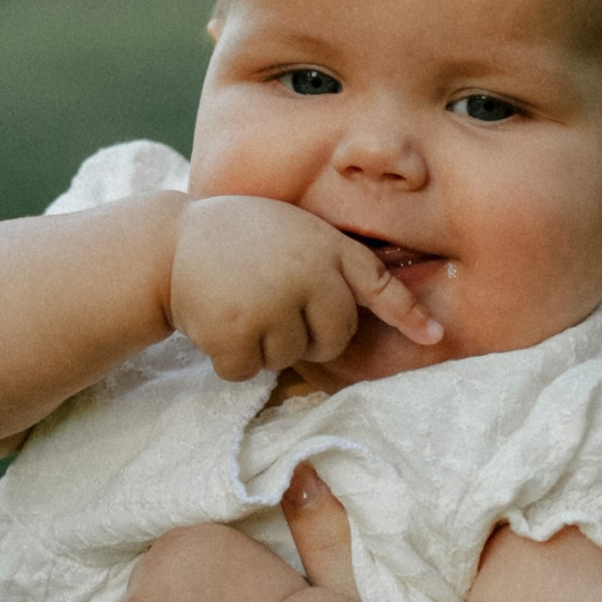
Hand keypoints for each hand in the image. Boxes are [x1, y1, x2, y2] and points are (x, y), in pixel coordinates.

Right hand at [168, 194, 442, 381]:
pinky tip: (213, 323)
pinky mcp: (240, 330)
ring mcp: (276, 302)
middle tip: (267, 305)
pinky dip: (228, 359)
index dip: (407, 313)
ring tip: (235, 303)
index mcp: (326, 246)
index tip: (435, 337)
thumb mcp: (290, 229)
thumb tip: (357, 308)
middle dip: (305, 336)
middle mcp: (310, 273)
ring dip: (260, 345)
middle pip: (333, 338)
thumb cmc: (232, 238)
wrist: (166, 242)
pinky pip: (248, 371)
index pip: (377, 282)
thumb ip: (324, 261)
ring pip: (288, 358)